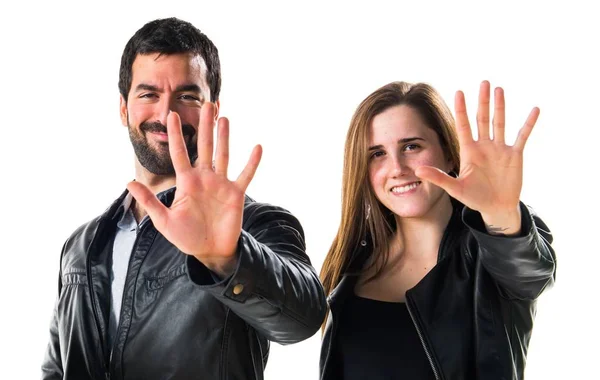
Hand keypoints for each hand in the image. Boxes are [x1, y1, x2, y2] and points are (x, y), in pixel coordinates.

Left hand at [127, 103, 261, 276]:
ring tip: (224, 118)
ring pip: (223, 155)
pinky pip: (245, 175)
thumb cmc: (186, 237)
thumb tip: (128, 182)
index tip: (172, 115)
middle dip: (205, 126)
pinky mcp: (236, 193)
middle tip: (207, 105)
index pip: (179, 153)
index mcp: (187, 182)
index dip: (175, 135)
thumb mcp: (164, 221)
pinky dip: (252, 162)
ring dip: (224, 137)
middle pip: (204, 146)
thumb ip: (149, 201)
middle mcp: (205, 178)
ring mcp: (221, 184)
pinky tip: (257, 147)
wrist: (210, 251)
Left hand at [415, 81, 538, 234]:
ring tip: (499, 89)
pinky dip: (528, 123)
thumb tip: (417, 171)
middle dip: (482, 101)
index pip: (464, 125)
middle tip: (483, 82)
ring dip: (500, 106)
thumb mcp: (454, 188)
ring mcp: (500, 149)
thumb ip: (438, 178)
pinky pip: (522, 136)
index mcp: (469, 151)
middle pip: (482, 119)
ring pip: (499, 122)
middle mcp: (484, 146)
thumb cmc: (474, 198)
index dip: (461, 110)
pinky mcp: (514, 155)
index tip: (459, 92)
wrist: (496, 207)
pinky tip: (534, 110)